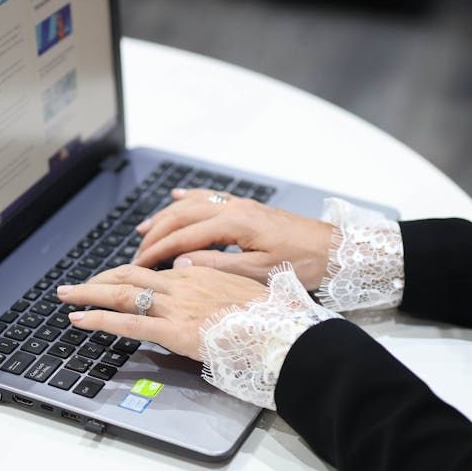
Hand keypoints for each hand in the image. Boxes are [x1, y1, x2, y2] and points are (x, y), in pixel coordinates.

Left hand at [57, 264, 267, 359]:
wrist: (283, 332)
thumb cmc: (271, 314)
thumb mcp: (243, 284)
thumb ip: (212, 273)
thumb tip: (184, 264)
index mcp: (199, 272)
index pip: (153, 270)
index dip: (125, 273)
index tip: (108, 279)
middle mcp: (183, 283)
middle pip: (129, 275)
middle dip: (97, 279)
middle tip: (73, 286)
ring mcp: (177, 306)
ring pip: (122, 294)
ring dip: (88, 294)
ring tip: (65, 297)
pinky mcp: (175, 330)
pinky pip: (128, 323)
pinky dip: (99, 320)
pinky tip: (80, 321)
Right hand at [133, 188, 334, 289]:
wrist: (335, 250)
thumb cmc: (303, 263)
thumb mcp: (259, 273)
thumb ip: (218, 267)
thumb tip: (181, 264)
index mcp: (235, 223)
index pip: (183, 236)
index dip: (157, 251)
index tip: (139, 265)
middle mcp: (234, 208)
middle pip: (182, 216)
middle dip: (156, 235)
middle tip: (136, 253)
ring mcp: (241, 205)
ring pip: (192, 205)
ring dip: (166, 216)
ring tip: (144, 229)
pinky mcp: (248, 209)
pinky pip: (211, 198)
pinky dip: (190, 198)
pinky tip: (177, 197)